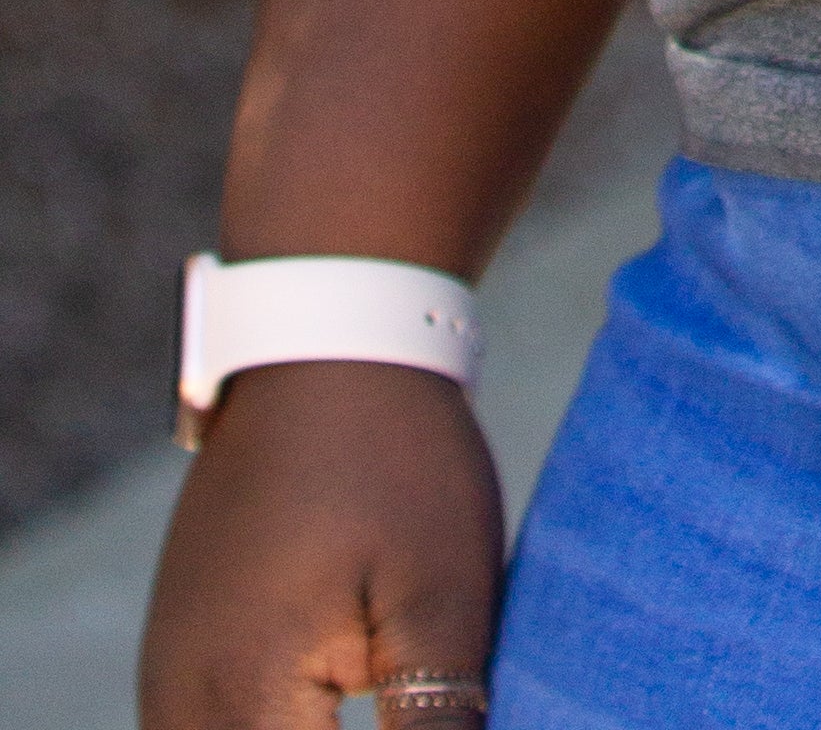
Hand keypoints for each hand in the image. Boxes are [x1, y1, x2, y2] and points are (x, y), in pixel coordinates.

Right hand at [140, 362, 499, 726]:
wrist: (328, 338)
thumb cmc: (398, 460)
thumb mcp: (443, 600)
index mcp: (241, 703)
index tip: (433, 720)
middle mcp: (180, 708)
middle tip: (412, 703)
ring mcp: (169, 682)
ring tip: (393, 699)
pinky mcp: (182, 656)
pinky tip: (338, 709)